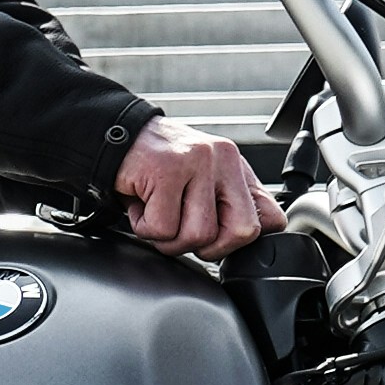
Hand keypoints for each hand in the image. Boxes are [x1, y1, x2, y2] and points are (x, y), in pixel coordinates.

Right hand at [116, 116, 283, 256]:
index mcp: (236, 168)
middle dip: (210, 248)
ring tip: (156, 213)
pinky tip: (141, 205)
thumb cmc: (155, 167)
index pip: (271, 219)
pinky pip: (163, 228)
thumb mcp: (201, 182)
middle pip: (242, 232)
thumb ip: (226, 206)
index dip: (242, 241)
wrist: (113, 136)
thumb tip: (241, 241)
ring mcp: (198, 162)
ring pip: (199, 235)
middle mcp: (224, 159)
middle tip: (184, 232)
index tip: (217, 239)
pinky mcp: (167, 170)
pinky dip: (144, 227)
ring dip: (169, 238)